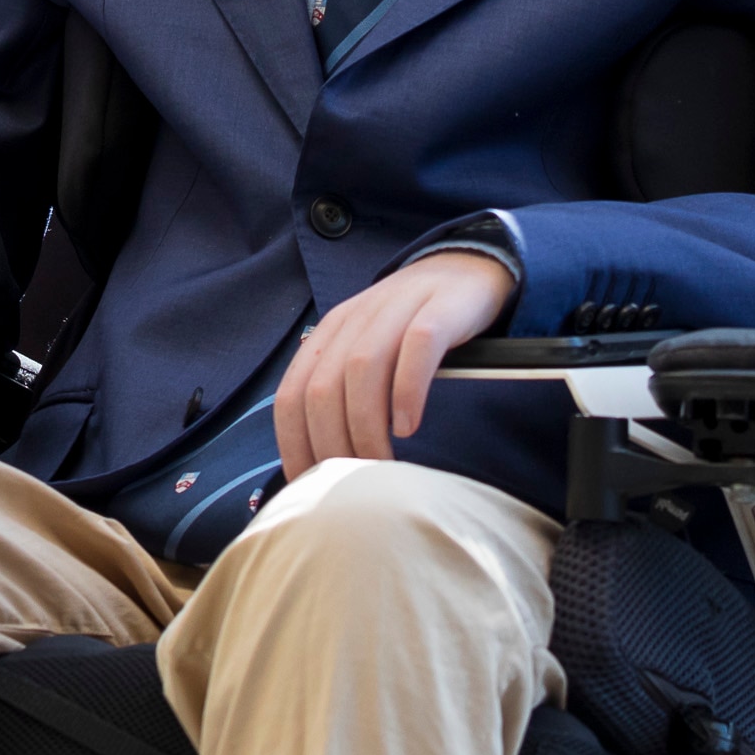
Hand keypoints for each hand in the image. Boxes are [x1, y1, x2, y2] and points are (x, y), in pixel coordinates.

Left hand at [271, 250, 514, 476]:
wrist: (464, 269)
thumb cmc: (411, 326)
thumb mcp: (366, 352)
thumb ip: (343, 393)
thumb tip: (323, 461)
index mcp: (328, 335)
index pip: (291, 394)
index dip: (293, 444)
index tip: (308, 484)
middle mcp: (354, 320)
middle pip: (323, 388)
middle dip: (330, 445)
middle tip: (352, 485)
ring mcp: (395, 311)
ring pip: (362, 370)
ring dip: (366, 427)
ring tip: (381, 465)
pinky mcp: (438, 310)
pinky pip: (416, 348)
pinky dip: (406, 390)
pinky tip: (408, 425)